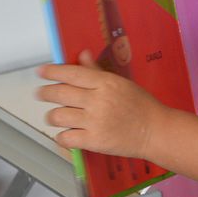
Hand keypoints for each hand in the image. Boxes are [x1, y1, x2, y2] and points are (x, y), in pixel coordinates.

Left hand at [37, 51, 166, 158]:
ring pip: (57, 116)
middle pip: (59, 93)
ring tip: (55, 116)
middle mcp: (98, 100)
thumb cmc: (141, 106)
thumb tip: (82, 55)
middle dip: (45, 93)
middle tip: (41, 93)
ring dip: (52, 116)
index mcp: (105, 83)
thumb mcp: (121, 83)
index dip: (52, 71)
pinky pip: (65, 138)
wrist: (155, 131)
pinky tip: (66, 134)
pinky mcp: (93, 141)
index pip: (72, 73)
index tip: (42, 71)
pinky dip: (61, 137)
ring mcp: (94, 121)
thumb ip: (97, 71)